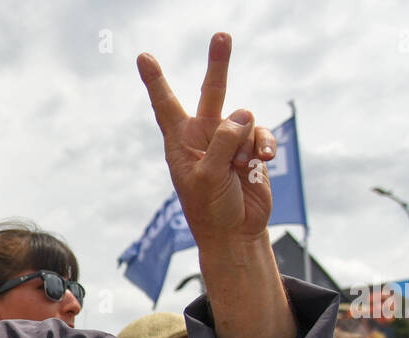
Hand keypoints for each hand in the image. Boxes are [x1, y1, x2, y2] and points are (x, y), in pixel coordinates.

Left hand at [138, 34, 277, 245]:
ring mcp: (230, 140)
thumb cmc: (211, 210)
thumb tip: (243, 114)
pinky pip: (262, 133)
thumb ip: (222, 143)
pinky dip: (265, 146)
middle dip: (218, 63)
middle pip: (211, 92)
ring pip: (245, 118)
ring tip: (241, 168)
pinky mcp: (252, 148)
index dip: (156, 81)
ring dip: (247, 143)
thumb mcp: (207, 178)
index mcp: (180, 143)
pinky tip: (262, 161)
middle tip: (222, 34)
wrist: (236, 233)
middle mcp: (204, 136)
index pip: (165, 106)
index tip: (143, 57)